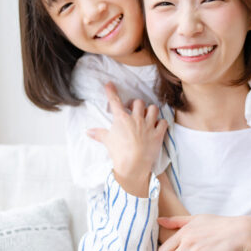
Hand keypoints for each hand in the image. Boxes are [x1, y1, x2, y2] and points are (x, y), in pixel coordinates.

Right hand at [87, 82, 167, 196]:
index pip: (115, 101)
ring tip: (146, 116)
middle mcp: (136, 119)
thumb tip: (87, 132)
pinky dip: (160, 123)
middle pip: (138, 102)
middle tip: (132, 109)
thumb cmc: (119, 153)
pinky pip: (163, 122)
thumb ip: (98, 134)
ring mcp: (148, 126)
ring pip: (153, 109)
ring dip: (150, 111)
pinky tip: (157, 126)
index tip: (109, 84)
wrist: (133, 166)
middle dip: (136, 104)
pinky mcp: (158, 134)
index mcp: (121, 119)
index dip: (111, 91)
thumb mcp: (107, 141)